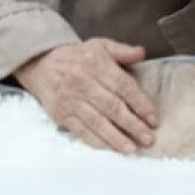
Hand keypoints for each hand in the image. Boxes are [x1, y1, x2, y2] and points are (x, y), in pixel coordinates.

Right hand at [15, 39, 158, 152]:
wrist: (41, 63)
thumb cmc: (76, 57)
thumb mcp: (99, 45)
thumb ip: (122, 51)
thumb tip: (141, 53)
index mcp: (96, 64)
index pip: (123, 87)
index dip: (140, 104)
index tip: (154, 119)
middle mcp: (83, 82)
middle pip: (112, 107)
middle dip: (132, 125)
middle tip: (148, 138)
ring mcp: (70, 100)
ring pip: (97, 122)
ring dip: (116, 137)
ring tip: (131, 148)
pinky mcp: (61, 114)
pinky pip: (81, 131)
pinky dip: (96, 142)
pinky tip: (110, 149)